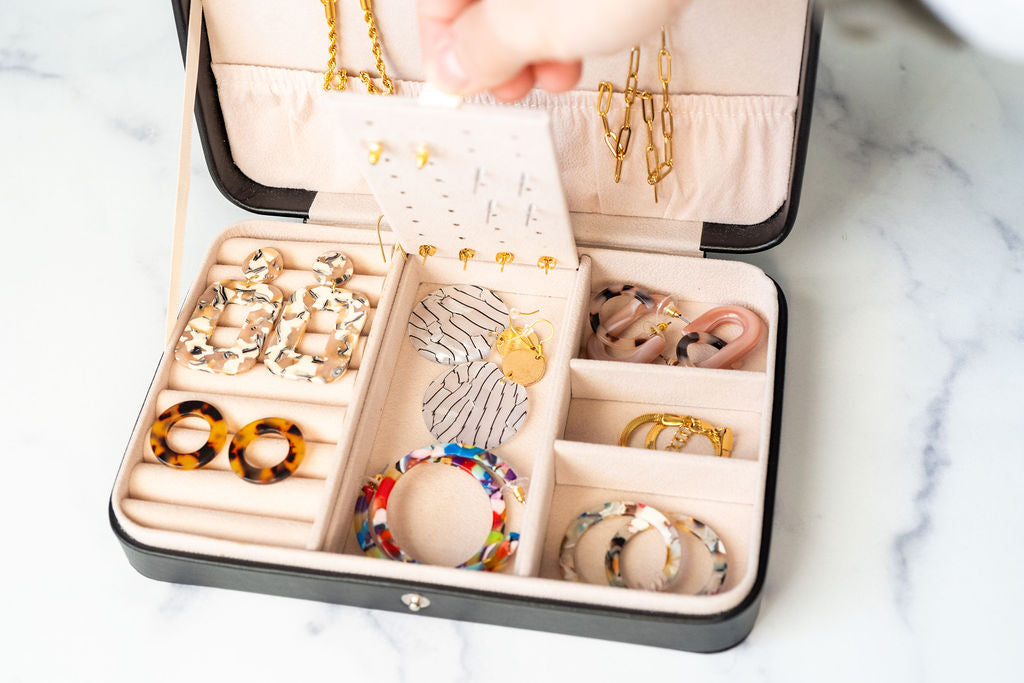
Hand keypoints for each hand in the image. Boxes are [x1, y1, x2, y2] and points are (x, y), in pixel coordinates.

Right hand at [417, 0, 684, 100]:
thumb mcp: (538, 24)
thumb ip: (484, 49)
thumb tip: (452, 69)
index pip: (433, 0)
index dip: (445, 50)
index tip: (463, 91)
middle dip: (497, 48)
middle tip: (515, 86)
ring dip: (536, 39)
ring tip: (562, 72)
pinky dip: (570, 12)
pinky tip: (592, 36)